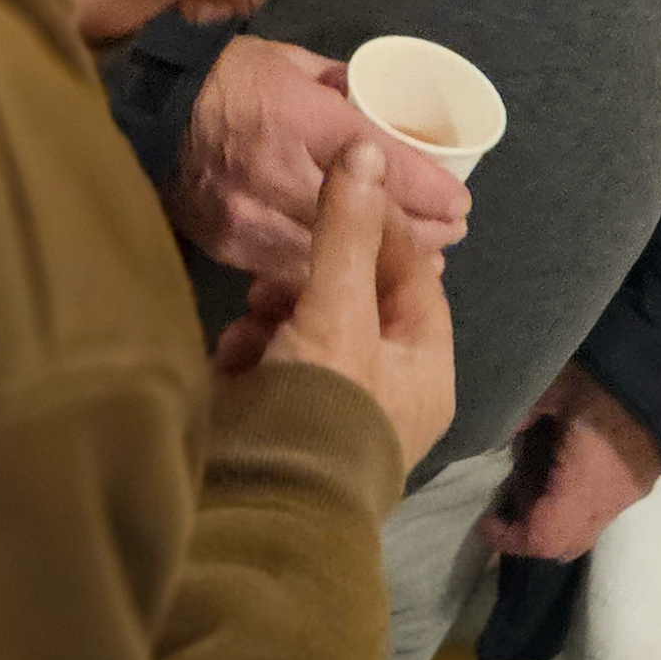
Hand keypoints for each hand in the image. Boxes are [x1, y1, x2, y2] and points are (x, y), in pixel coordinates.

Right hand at [168, 36, 471, 284]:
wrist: (141, 113)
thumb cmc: (222, 77)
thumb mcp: (287, 61)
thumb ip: (337, 86)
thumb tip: (378, 104)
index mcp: (299, 119)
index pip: (380, 160)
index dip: (428, 186)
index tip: (460, 201)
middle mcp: (279, 173)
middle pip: (367, 215)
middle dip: (420, 229)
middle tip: (454, 232)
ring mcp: (252, 218)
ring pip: (334, 255)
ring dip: (384, 261)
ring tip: (425, 263)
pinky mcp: (229, 247)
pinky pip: (291, 271)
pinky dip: (331, 276)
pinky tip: (362, 280)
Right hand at [213, 143, 455, 475]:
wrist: (261, 510)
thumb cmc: (319, 407)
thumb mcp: (335, 309)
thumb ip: (347, 231)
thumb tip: (368, 149)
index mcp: (425, 372)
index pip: (415, 278)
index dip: (380, 230)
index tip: (340, 193)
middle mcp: (390, 394)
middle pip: (357, 303)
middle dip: (315, 275)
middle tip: (280, 268)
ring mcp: (336, 412)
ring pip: (311, 332)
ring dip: (278, 312)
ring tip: (252, 312)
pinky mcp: (288, 427)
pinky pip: (276, 368)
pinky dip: (254, 351)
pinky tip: (234, 353)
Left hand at [476, 361, 660, 562]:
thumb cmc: (606, 378)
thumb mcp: (553, 387)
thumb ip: (519, 414)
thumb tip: (487, 431)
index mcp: (584, 481)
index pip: (544, 535)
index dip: (510, 537)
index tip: (487, 520)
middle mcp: (608, 499)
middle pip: (563, 544)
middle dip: (527, 534)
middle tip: (504, 506)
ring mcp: (626, 495)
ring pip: (583, 532)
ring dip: (551, 520)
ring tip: (528, 484)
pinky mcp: (637, 484)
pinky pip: (598, 513)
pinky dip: (570, 506)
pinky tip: (556, 470)